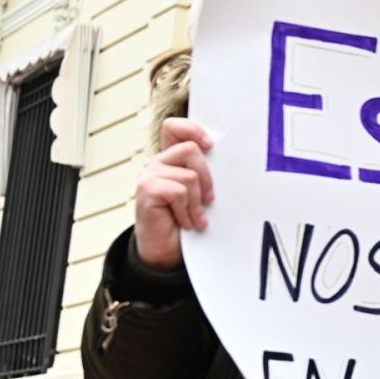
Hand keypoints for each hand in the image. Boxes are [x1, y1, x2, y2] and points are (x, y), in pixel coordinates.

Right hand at [135, 118, 215, 270]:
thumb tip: (232, 158)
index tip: (210, 145)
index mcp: (171, 159)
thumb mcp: (200, 193)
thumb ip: (206, 173)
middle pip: (190, 150)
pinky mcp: (146, 190)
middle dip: (208, 177)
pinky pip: (179, 192)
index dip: (192, 129)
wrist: (167, 251)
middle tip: (209, 200)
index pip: (174, 128)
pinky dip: (187, 210)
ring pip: (189, 175)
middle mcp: (157, 163)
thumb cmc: (187, 220)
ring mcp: (149, 175)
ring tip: (195, 217)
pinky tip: (185, 222)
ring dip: (197, 201)